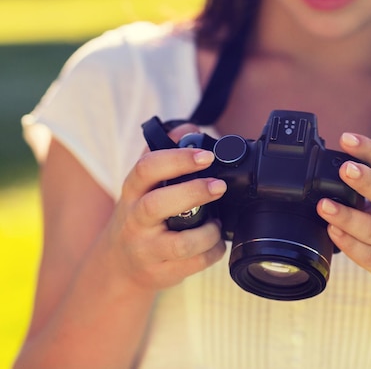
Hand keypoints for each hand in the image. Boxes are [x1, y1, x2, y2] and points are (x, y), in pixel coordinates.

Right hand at [103, 124, 226, 291]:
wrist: (119, 266)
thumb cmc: (139, 217)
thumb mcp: (143, 186)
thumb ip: (163, 153)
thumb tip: (190, 129)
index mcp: (132, 192)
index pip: (146, 169)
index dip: (177, 159)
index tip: (206, 156)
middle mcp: (135, 220)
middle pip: (158, 204)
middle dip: (193, 192)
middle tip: (219, 185)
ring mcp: (146, 249)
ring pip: (180, 243)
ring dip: (208, 232)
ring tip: (217, 224)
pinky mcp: (160, 273)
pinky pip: (194, 264)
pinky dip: (212, 253)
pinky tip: (216, 243)